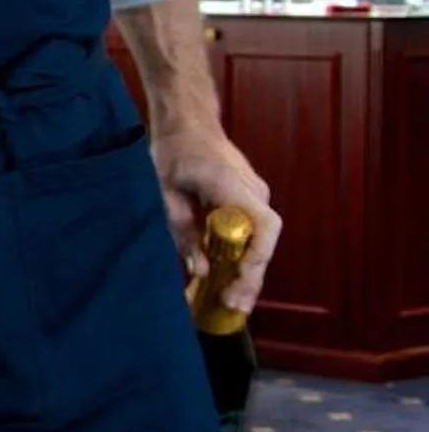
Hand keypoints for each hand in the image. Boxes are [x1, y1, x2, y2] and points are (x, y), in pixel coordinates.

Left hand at [152, 126, 279, 314]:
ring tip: (230, 302)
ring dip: (249, 271)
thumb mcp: (165, 193)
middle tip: (234, 308)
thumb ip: (183, 231)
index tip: (239, 283)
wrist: (188, 123)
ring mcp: (255, 196)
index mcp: (232, 186)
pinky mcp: (249, 201)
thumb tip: (202, 271)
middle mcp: (253, 192)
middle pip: (265, 242)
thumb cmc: (173, 153)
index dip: (256, 259)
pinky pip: (252, 233)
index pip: (263, 227)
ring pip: (261, 241)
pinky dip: (243, 256)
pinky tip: (228, 278)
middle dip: (252, 277)